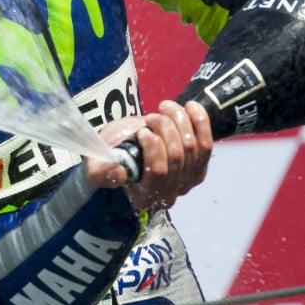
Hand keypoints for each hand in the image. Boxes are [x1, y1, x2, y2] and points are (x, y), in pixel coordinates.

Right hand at [84, 100, 211, 210]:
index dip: (153, 147)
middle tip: (150, 117)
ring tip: (163, 109)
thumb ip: (100, 172)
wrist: (127, 146)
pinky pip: (207, 143)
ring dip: (179, 121)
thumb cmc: (111, 155)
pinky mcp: (199, 166)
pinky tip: (189, 107)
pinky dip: (200, 121)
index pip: (158, 172)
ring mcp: (187, 181)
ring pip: (194, 147)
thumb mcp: (96, 163)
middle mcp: (169, 193)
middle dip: (165, 128)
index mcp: (143, 197)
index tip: (142, 131)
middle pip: (177, 156)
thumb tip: (117, 173)